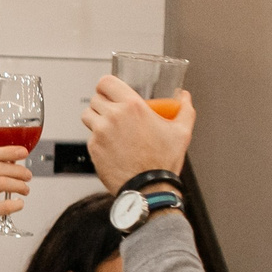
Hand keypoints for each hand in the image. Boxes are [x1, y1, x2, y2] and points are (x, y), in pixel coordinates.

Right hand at [0, 144, 35, 246]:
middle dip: (18, 170)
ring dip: (20, 185)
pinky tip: (18, 203)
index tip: (23, 152)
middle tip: (27, 175)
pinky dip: (17, 203)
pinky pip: (5, 205)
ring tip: (24, 189)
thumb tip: (12, 160)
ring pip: (2, 183)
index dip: (8, 151)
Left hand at [80, 77, 193, 192]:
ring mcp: (100, 133)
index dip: (107, 85)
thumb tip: (184, 96)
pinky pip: (89, 136)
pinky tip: (112, 145)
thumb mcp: (182, 132)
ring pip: (88, 115)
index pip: (106, 82)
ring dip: (96, 118)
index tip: (112, 91)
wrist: (149, 188)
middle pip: (95, 98)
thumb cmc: (164, 161)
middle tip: (114, 111)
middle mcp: (113, 116)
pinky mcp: (93, 148)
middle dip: (104, 102)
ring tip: (110, 127)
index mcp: (132, 106)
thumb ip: (184, 110)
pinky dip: (97, 138)